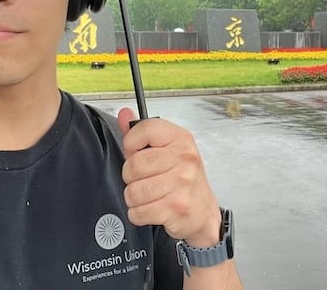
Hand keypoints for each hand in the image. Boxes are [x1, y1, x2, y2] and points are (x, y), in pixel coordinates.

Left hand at [118, 107, 221, 246]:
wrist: (203, 211)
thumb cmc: (182, 178)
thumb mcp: (165, 148)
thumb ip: (140, 131)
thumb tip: (124, 113)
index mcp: (180, 138)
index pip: (144, 130)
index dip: (131, 143)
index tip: (135, 151)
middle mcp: (184, 158)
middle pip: (133, 164)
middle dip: (130, 176)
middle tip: (144, 178)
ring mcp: (182, 183)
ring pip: (132, 191)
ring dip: (134, 197)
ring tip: (149, 194)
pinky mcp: (177, 207)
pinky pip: (138, 212)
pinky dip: (139, 214)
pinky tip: (152, 207)